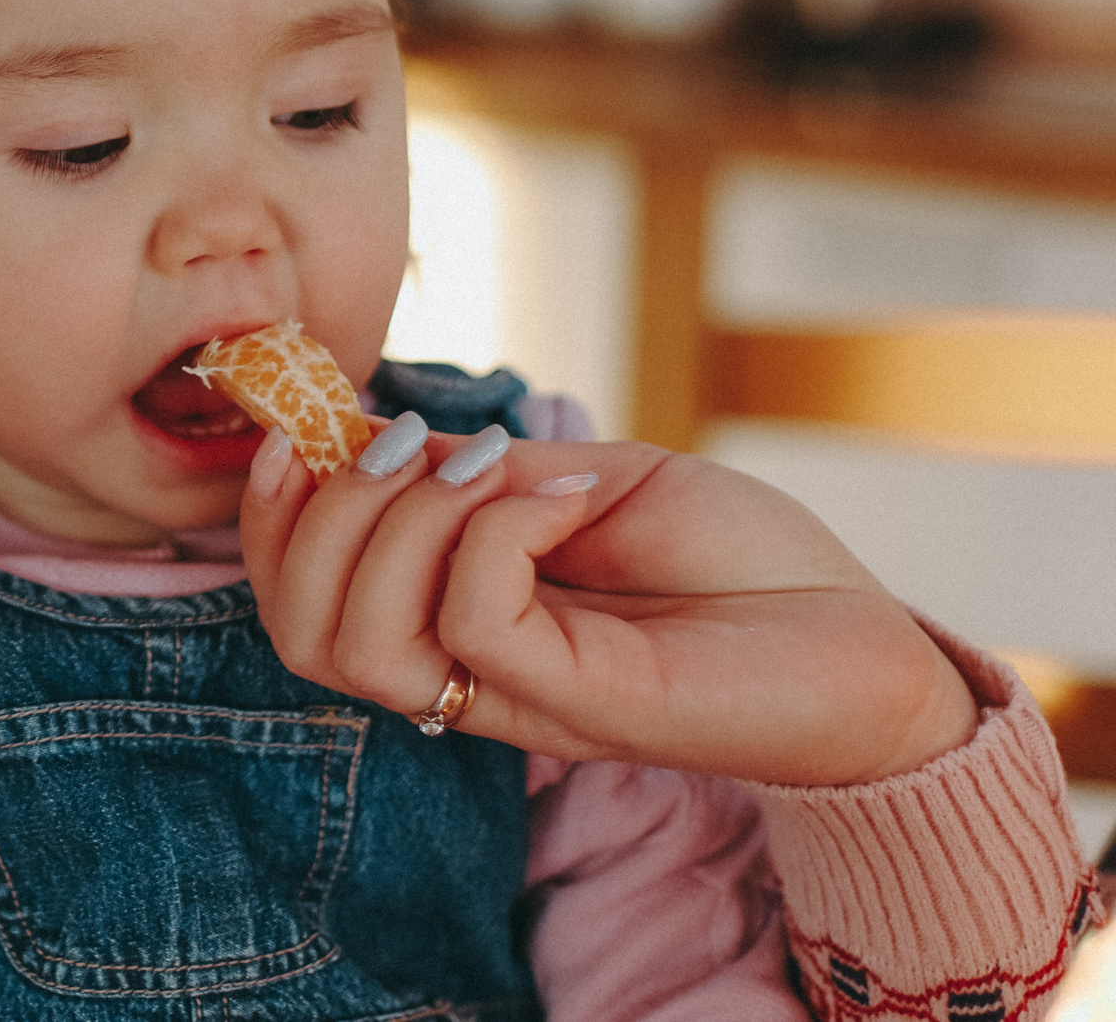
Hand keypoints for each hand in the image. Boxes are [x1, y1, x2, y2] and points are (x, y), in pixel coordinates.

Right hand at [238, 418, 979, 786]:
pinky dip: (499, 532)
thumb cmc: (739, 561)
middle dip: (314, 517)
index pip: (298, 604)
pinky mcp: (580, 702)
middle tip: (406, 446)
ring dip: (395, 525)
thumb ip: (480, 475)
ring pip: (360, 642)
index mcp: (453, 624)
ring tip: (481, 470)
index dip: (267, 519)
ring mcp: (519, 694)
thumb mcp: (587, 482)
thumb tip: (368, 430)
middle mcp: (469, 673)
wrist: (864, 634)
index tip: (299, 431)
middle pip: (302, 633)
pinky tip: (572, 497)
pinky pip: (476, 618)